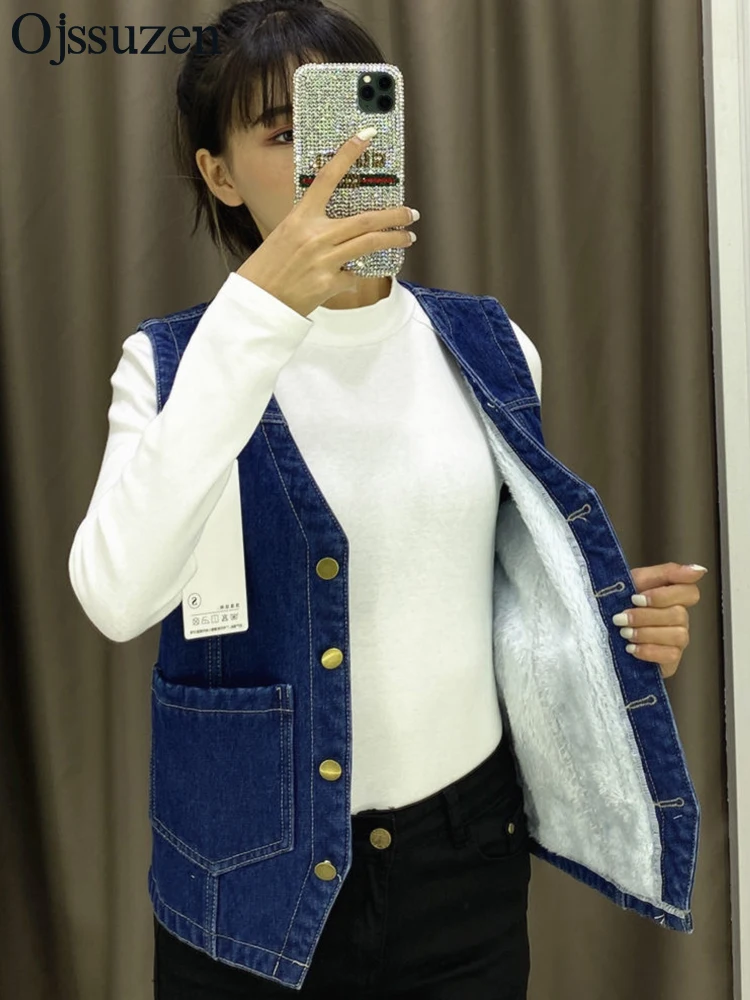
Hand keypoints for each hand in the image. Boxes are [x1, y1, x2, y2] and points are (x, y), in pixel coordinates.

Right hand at [236, 129, 417, 317]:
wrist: (259, 302)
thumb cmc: (269, 268)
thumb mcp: (284, 235)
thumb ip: (311, 227)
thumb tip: (339, 225)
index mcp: (300, 218)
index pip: (327, 177)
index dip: (348, 154)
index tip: (366, 136)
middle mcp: (315, 235)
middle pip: (366, 219)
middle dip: (395, 215)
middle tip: (410, 213)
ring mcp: (324, 260)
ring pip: (370, 244)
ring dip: (394, 239)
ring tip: (407, 238)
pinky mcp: (329, 284)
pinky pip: (354, 275)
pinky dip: (359, 273)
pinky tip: (359, 274)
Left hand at [612, 563, 707, 678]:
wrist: (600, 631)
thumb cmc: (619, 603)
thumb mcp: (635, 580)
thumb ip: (667, 573)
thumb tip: (699, 570)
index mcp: (673, 596)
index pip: (690, 592)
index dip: (664, 596)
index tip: (636, 598)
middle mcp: (680, 618)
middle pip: (679, 615)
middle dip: (645, 616)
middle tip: (621, 617)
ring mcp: (677, 639)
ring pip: (678, 635)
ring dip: (646, 633)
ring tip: (624, 633)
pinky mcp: (670, 659)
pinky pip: (671, 655)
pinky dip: (649, 651)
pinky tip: (631, 648)